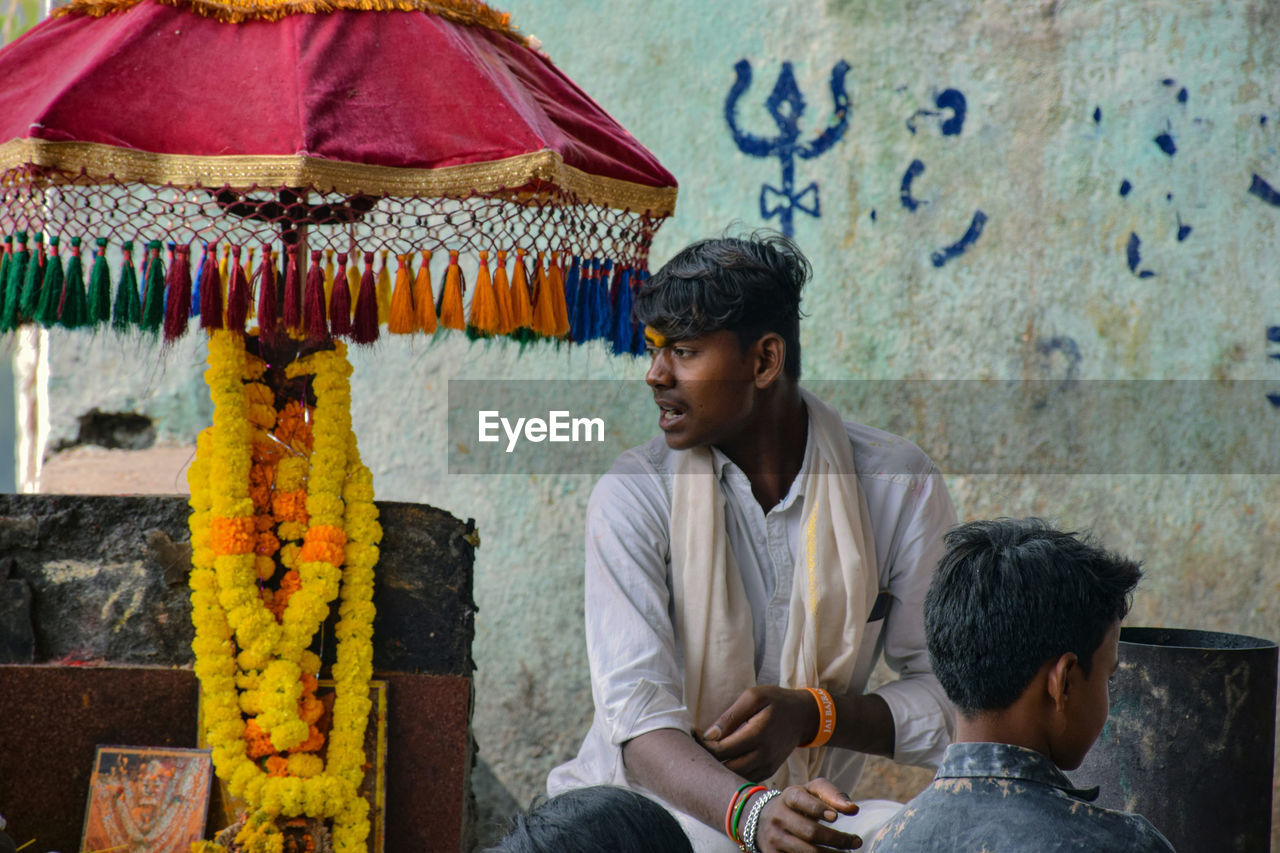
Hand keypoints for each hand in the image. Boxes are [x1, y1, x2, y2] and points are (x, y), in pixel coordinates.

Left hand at [699, 685, 814, 780]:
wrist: (803, 717)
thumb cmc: (776, 702)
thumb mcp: (754, 697)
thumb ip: (731, 716)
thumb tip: (709, 735)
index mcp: (758, 734)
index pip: (723, 750)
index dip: (704, 745)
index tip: (694, 734)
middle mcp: (764, 756)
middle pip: (726, 768)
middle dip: (708, 759)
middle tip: (697, 746)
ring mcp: (767, 767)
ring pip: (735, 778)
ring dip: (718, 768)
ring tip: (707, 752)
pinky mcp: (768, 771)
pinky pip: (744, 779)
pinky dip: (730, 773)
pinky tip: (722, 759)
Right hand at [754, 779, 861, 852]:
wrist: (764, 819)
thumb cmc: (798, 804)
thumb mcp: (811, 792)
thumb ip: (832, 795)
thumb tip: (852, 809)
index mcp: (788, 797)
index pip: (801, 801)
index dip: (818, 809)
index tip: (836, 817)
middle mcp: (778, 817)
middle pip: (810, 832)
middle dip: (837, 839)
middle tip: (856, 841)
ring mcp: (774, 839)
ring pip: (807, 852)